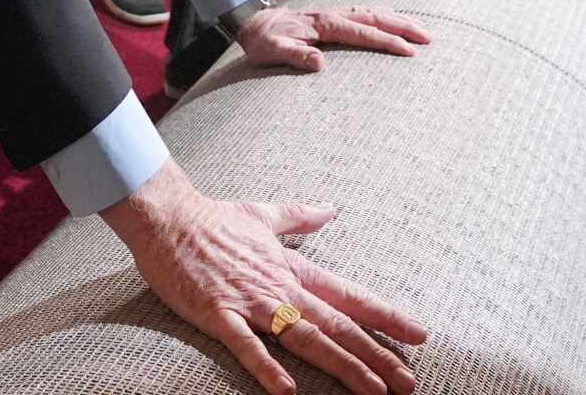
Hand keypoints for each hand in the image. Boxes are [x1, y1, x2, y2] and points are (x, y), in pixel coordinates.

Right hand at [101, 163, 425, 394]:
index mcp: (292, 267)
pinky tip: (289, 392)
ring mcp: (250, 301)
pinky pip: (246, 346)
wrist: (166, 216)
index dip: (385, 316)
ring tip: (373, 391)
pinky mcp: (218, 313)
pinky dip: (268, 368)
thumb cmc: (214, 218)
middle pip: (337, 325)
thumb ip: (301, 216)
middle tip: (408, 382)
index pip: (349, 295)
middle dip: (375, 355)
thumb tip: (330, 209)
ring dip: (342, 364)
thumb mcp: (265, 215)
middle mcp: (280, 286)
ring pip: (306, 337)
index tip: (419, 334)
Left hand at [233, 1, 431, 72]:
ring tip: (420, 29)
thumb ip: (296, 56)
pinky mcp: (334, 17)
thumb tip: (320, 62)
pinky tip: (394, 20)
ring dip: (398, 19)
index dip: (387, 41)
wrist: (253, 24)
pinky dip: (384, 15)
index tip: (409, 50)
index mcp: (324, 24)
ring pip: (373, 12)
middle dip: (403, 26)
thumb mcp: (273, 52)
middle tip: (428, 37)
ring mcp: (335, 14)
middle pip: (376, 17)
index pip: (363, 32)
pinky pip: (365, 13)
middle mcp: (334, 15)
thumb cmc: (264, 42)